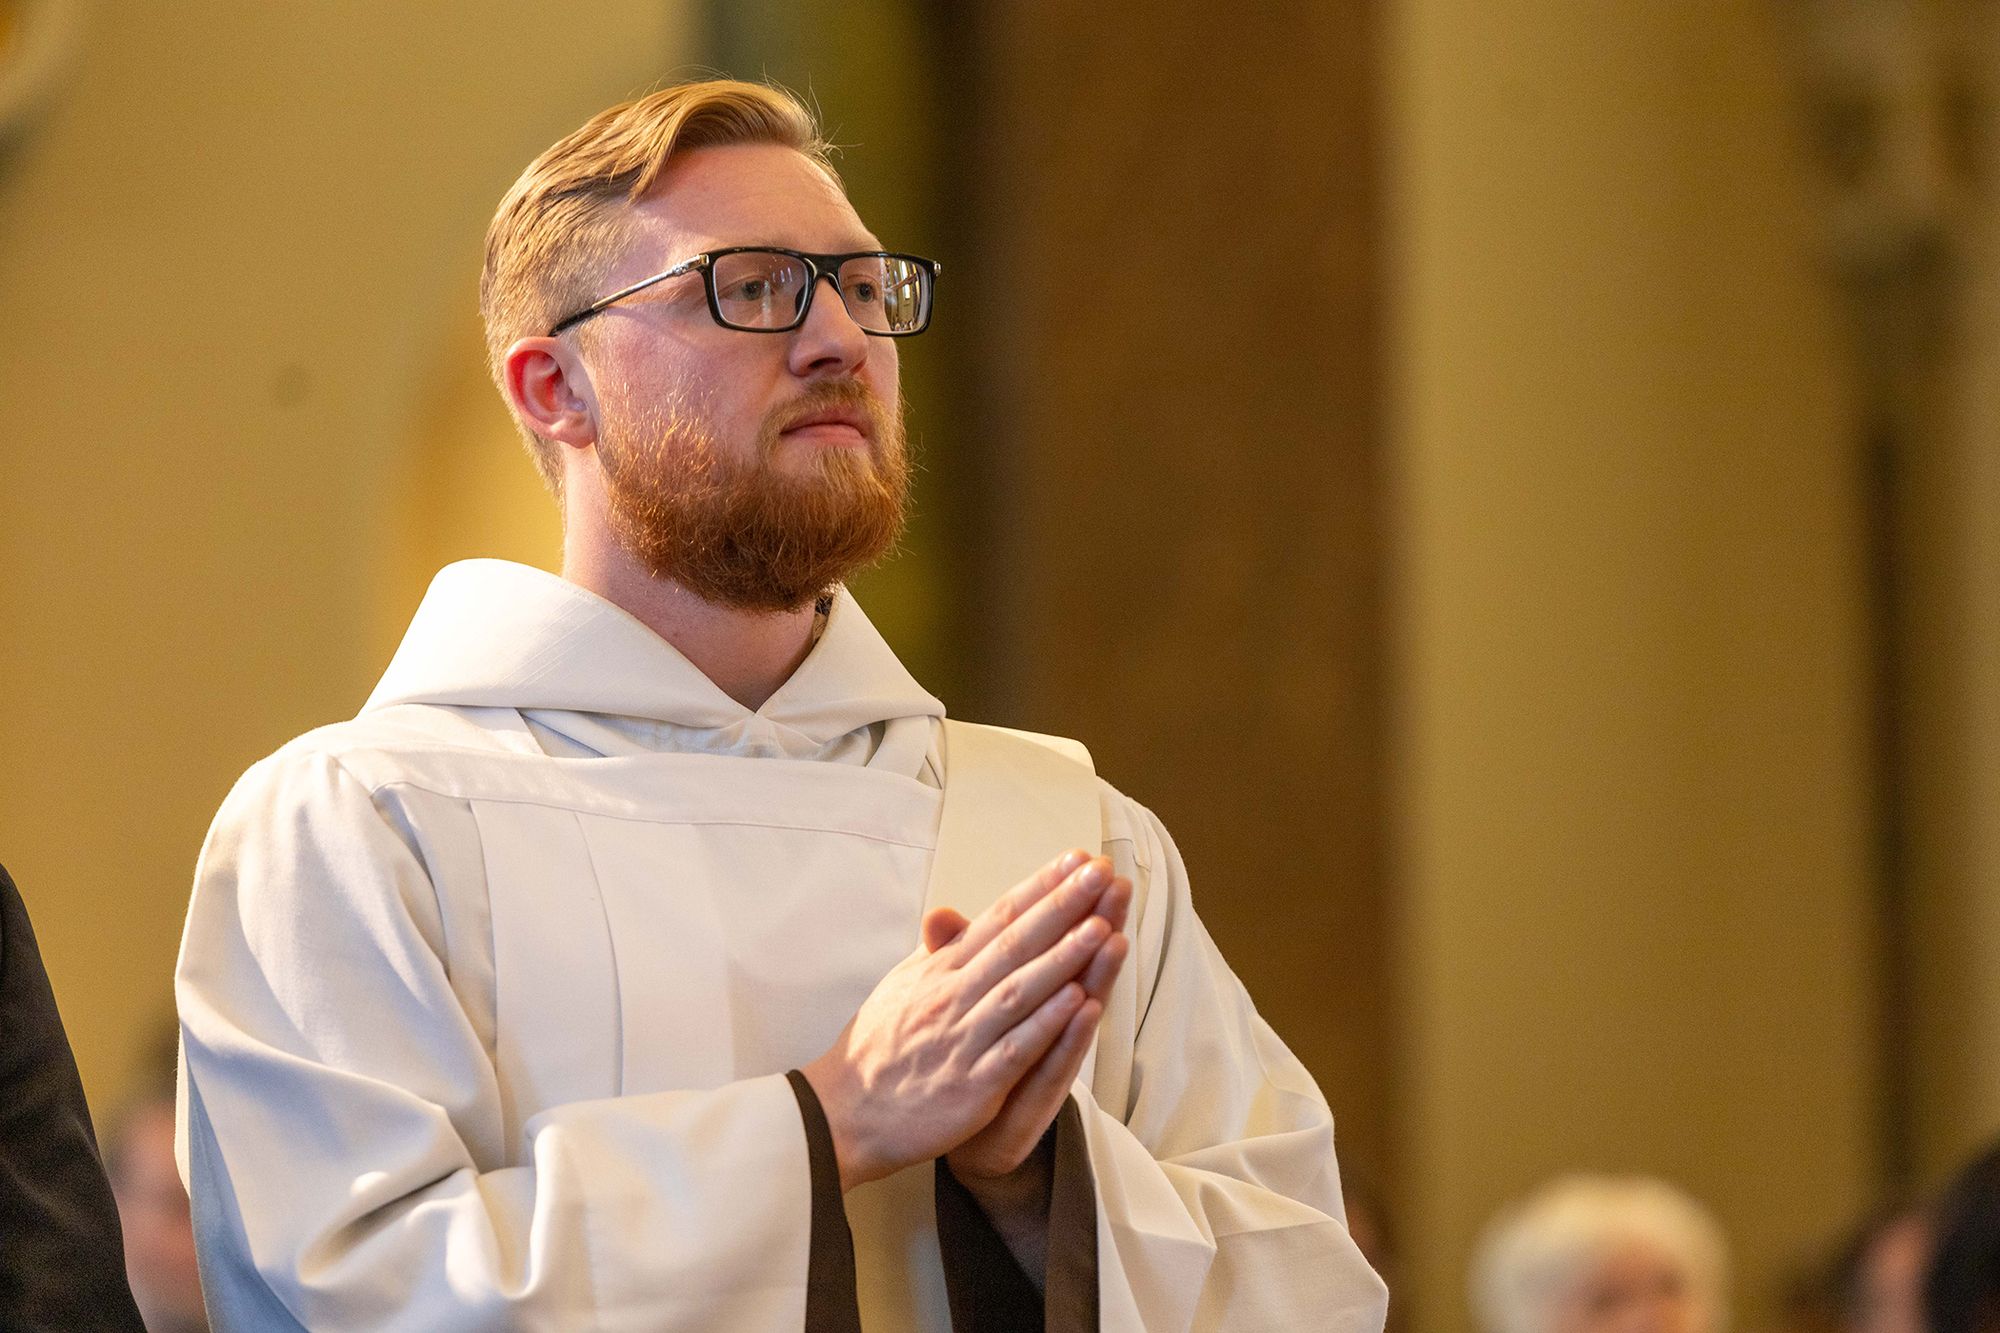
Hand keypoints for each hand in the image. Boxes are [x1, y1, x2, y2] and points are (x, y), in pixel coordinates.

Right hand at [800, 850, 1121, 1189]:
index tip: (1076, 859)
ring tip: (1101, 925)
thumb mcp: (902, 986)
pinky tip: (1078, 1000)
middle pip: (1015, 943)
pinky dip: (1046, 1023)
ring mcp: (963, 1040)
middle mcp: (952, 996)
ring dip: (1063, 956)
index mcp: (940, 970)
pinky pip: (1015, 1048)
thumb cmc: (877, 1049)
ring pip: (1020, 989)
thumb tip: (948, 915)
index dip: (1039, 887)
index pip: (997, 918)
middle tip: (1099, 872)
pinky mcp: (972, 1085)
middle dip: (1062, 905)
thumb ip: (935, 953)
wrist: (842, 1114)